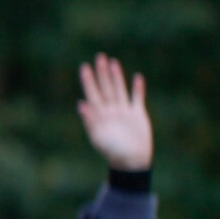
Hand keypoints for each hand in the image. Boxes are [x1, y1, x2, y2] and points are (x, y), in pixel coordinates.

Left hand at [77, 53, 150, 170]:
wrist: (131, 161)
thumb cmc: (113, 152)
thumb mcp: (98, 137)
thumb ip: (90, 120)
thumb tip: (81, 104)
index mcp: (100, 115)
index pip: (93, 94)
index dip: (89, 81)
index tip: (84, 67)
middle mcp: (111, 111)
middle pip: (106, 88)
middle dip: (102, 73)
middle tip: (99, 57)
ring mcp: (124, 112)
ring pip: (120, 90)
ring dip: (116, 77)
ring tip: (113, 62)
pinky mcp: (138, 115)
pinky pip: (138, 98)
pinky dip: (138, 88)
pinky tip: (137, 77)